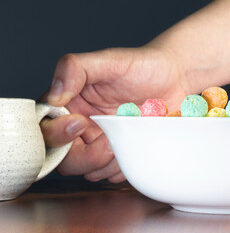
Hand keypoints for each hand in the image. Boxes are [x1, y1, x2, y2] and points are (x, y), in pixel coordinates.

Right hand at [40, 46, 189, 182]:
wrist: (176, 78)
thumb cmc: (143, 65)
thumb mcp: (108, 60)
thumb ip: (75, 68)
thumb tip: (54, 95)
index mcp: (71, 106)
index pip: (47, 131)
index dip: (58, 135)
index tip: (81, 123)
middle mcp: (82, 128)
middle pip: (66, 160)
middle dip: (86, 157)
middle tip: (108, 140)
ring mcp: (102, 144)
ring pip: (90, 172)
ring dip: (108, 162)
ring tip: (127, 136)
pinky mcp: (121, 154)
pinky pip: (114, 174)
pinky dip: (123, 166)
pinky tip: (135, 145)